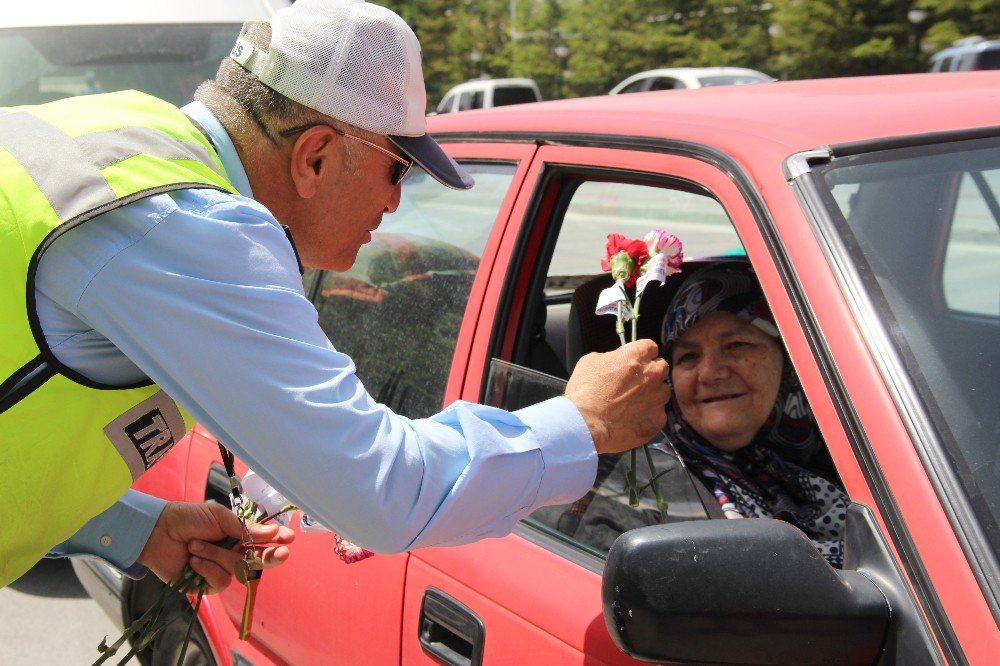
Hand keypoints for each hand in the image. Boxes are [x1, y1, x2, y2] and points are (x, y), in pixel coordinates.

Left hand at [137, 501, 294, 592]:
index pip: (263, 540)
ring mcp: (220, 569)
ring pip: (236, 571)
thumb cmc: (187, 518)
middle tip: (281, 553)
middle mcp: (233, 553)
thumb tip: (273, 532)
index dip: (277, 540)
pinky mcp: (206, 585)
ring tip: (196, 546)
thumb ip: (245, 528)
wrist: (157, 532)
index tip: (288, 537)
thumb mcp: (219, 517)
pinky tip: (193, 560)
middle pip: (259, 561)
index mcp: (238, 535)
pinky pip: (219, 581)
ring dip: (217, 557)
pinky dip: (207, 569)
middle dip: (271, 557)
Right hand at [565, 339, 670, 453]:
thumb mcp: (591, 362)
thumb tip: (617, 361)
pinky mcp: (658, 419)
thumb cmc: (585, 392)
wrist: (585, 424)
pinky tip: (631, 419)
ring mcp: (658, 397)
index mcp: (637, 355)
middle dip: (650, 374)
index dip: (642, 355)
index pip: (650, 347)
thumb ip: (611, 357)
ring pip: (662, 392)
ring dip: (651, 395)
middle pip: (661, 368)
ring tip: (631, 405)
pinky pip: (657, 414)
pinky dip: (647, 416)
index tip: (636, 362)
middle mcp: (653, 374)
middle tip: (634, 384)